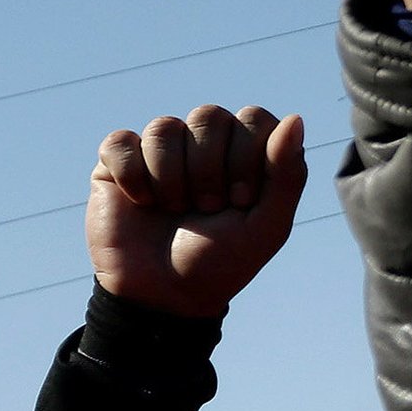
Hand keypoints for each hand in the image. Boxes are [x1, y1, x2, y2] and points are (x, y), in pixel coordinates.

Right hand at [87, 106, 310, 318]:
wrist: (165, 295)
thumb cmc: (222, 260)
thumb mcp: (268, 225)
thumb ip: (288, 174)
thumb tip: (295, 118)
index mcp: (244, 150)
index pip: (253, 118)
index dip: (248, 158)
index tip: (242, 201)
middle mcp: (203, 143)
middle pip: (209, 115)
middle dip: (210, 171)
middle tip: (207, 209)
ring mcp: (159, 150)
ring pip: (164, 127)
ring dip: (172, 178)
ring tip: (175, 210)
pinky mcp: (116, 163)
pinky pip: (121, 142)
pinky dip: (133, 176)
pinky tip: (142, 203)